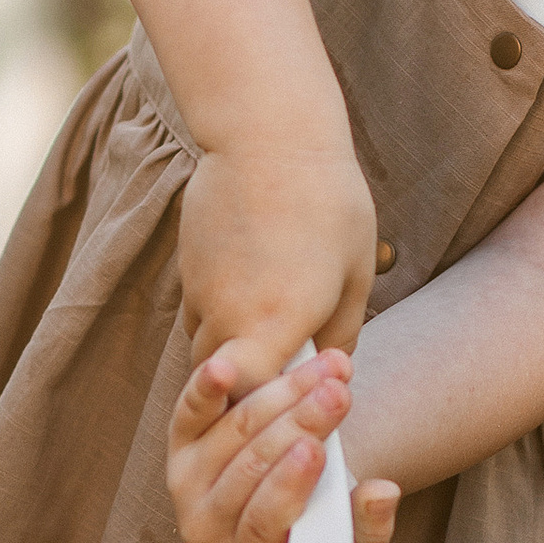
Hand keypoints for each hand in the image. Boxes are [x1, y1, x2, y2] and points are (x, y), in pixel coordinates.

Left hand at [168, 345, 401, 542]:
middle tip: (337, 394)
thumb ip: (369, 524)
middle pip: (250, 466)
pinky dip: (206, 388)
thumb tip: (382, 492)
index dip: (287, 485)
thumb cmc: (320, 528)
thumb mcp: (352, 541)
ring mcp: (186, 480)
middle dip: (299, 425)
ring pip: (234, 430)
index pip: (261, 521)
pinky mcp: (180, 441)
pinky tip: (223, 366)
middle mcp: (204, 524)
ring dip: (283, 394)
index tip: (316, 450)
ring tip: (327, 368)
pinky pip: (190, 411)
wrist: (285, 498)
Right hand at [177, 138, 378, 383]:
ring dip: (233, 351)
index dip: (267, 407)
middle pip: (223, 382)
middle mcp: (230, 315)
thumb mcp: (355, 273)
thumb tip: (333, 368)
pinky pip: (197, 312)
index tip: (293, 402)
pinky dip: (219, 317)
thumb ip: (341, 333)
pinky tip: (250, 288)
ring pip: (205, 347)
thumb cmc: (329, 202)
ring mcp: (201, 291)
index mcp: (278, 322)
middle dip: (250, 386)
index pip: (250, 397)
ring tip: (269, 325)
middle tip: (284, 374)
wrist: (269, 135)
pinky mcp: (188, 268)